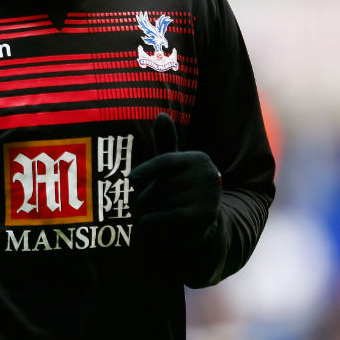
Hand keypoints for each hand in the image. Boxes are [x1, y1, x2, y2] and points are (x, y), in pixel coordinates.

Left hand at [129, 113, 221, 274]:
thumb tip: (161, 115)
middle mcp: (208, 175)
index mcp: (199, 159)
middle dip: (152, 195)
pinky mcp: (203, 217)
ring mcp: (208, 196)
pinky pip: (165, 217)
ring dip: (155, 209)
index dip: (146, 170)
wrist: (198, 225)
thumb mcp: (172, 166)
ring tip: (165, 212)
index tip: (130, 179)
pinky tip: (146, 224)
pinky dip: (151, 222)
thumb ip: (165, 142)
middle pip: (162, 184)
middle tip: (158, 202)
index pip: (166, 161)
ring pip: (162, 202)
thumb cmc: (179, 189)